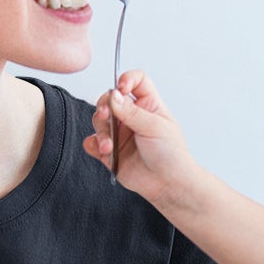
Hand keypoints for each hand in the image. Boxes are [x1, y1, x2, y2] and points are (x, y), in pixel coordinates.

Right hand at [83, 69, 197, 209]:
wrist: (168, 184)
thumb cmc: (171, 154)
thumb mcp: (155, 127)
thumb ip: (131, 112)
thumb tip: (113, 96)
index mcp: (148, 105)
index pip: (136, 82)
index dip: (126, 80)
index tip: (120, 87)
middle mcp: (132, 116)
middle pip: (110, 99)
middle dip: (104, 106)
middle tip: (106, 115)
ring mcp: (120, 133)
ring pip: (99, 121)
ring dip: (101, 131)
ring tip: (110, 146)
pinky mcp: (110, 151)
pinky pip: (92, 143)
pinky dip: (93, 145)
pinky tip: (103, 150)